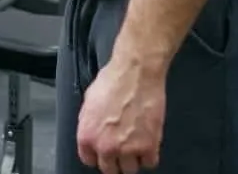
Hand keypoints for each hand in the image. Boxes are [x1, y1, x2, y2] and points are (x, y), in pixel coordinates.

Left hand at [76, 54, 166, 173]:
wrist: (137, 73)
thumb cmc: (114, 80)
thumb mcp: (89, 101)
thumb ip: (89, 122)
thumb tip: (93, 131)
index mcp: (87, 136)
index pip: (90, 160)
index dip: (98, 154)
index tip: (105, 152)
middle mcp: (105, 147)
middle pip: (110, 169)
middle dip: (115, 160)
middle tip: (122, 148)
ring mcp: (127, 149)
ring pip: (130, 169)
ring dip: (133, 158)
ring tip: (136, 143)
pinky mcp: (149, 146)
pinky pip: (150, 163)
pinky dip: (150, 154)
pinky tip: (148, 141)